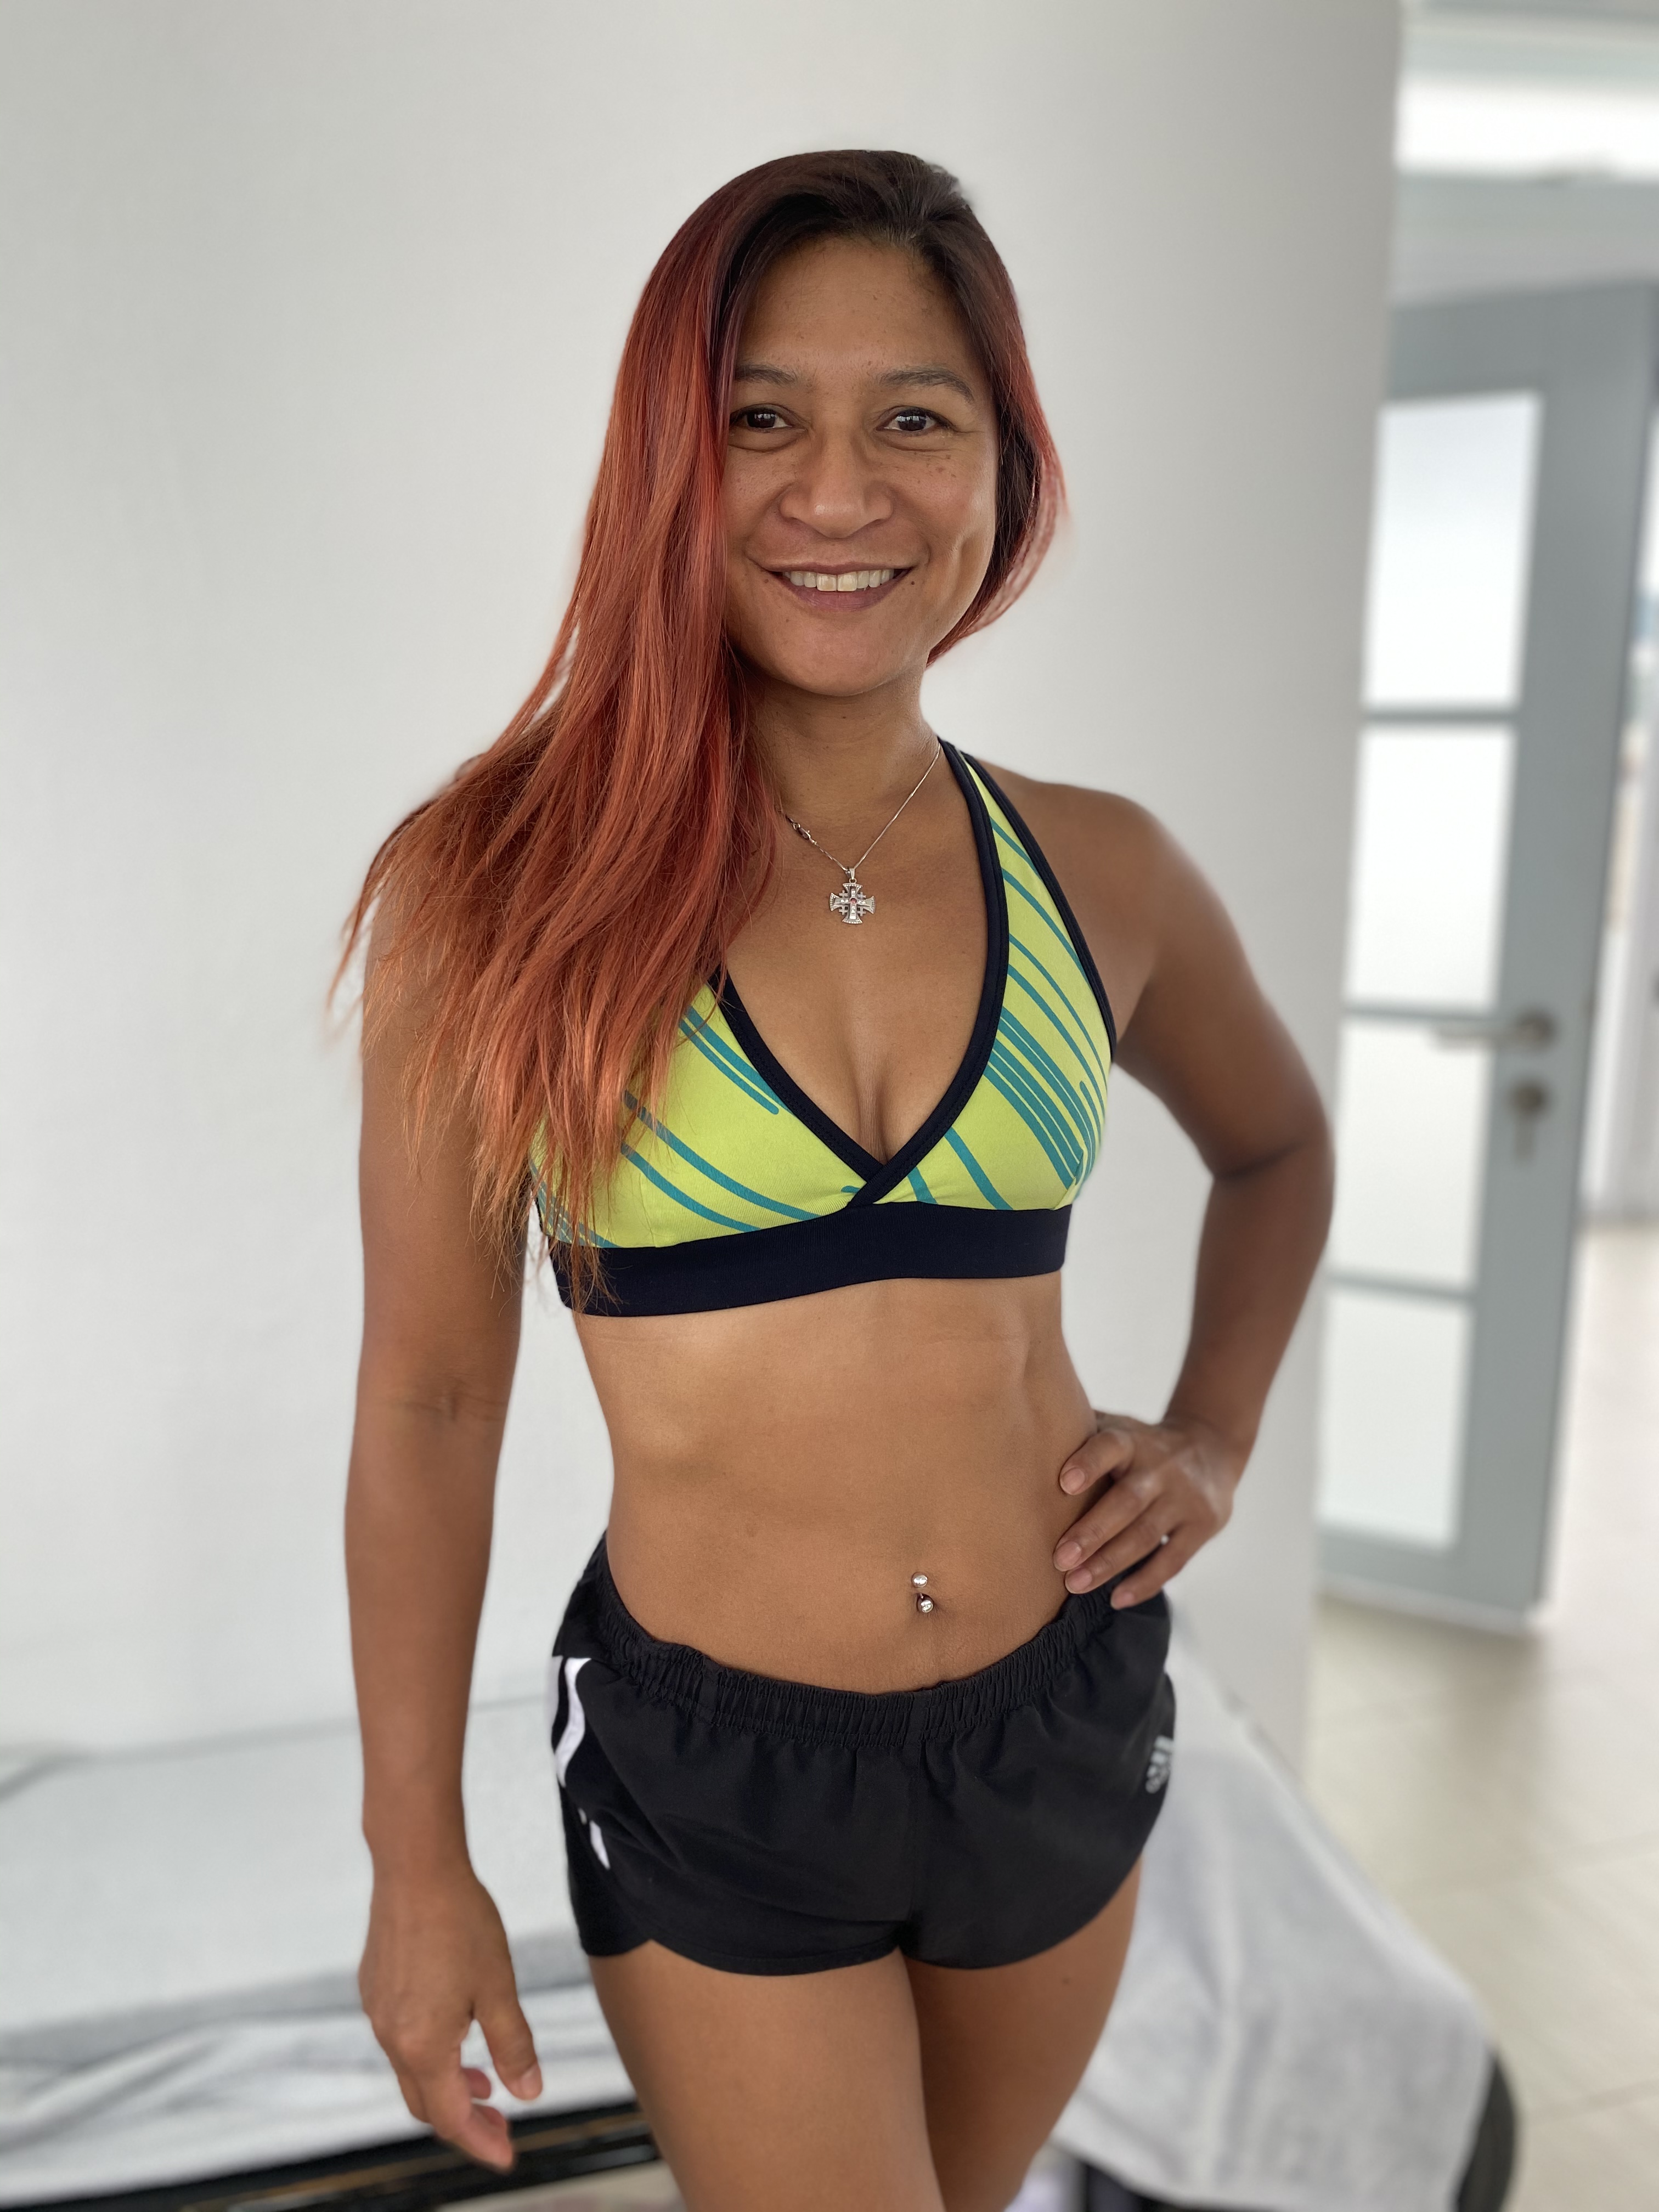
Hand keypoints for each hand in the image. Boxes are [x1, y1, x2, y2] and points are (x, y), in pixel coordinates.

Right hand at [359, 1865, 541, 2169]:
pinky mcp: (373, 1988)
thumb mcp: (499, 1987)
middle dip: (464, 2119)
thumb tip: (528, 2093)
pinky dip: (429, 2052)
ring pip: (410, 2070)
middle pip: (425, 2102)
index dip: (480, 2140)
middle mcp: (392, 2036)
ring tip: (483, 2079)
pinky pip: (399, 2038)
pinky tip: (456, 2030)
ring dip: (446, 2083)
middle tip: (500, 2122)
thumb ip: (512, 2045)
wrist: (415, 1868)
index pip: (450, 2116)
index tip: (506, 2154)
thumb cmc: (461, 1922)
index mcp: (422, 2045)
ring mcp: (378, 2012)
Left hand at [1052, 1411, 1241, 1606]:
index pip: (1112, 1446)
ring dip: (1110, 1562)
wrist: (1212, 1448)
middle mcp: (1162, 1467)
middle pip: (1128, 1500)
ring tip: (1075, 1584)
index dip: (1089, 1462)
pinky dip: (1145, 1582)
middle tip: (1059, 1558)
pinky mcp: (1203, 1526)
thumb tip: (1020, 1433)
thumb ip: (1081, 1433)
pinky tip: (1117, 1598)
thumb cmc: (1141, 1446)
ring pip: (1147, 1534)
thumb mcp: (1119, 1428)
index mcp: (1134, 1440)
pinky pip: (1174, 1560)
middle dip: (1092, 1532)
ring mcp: (1185, 1498)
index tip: (1063, 1483)